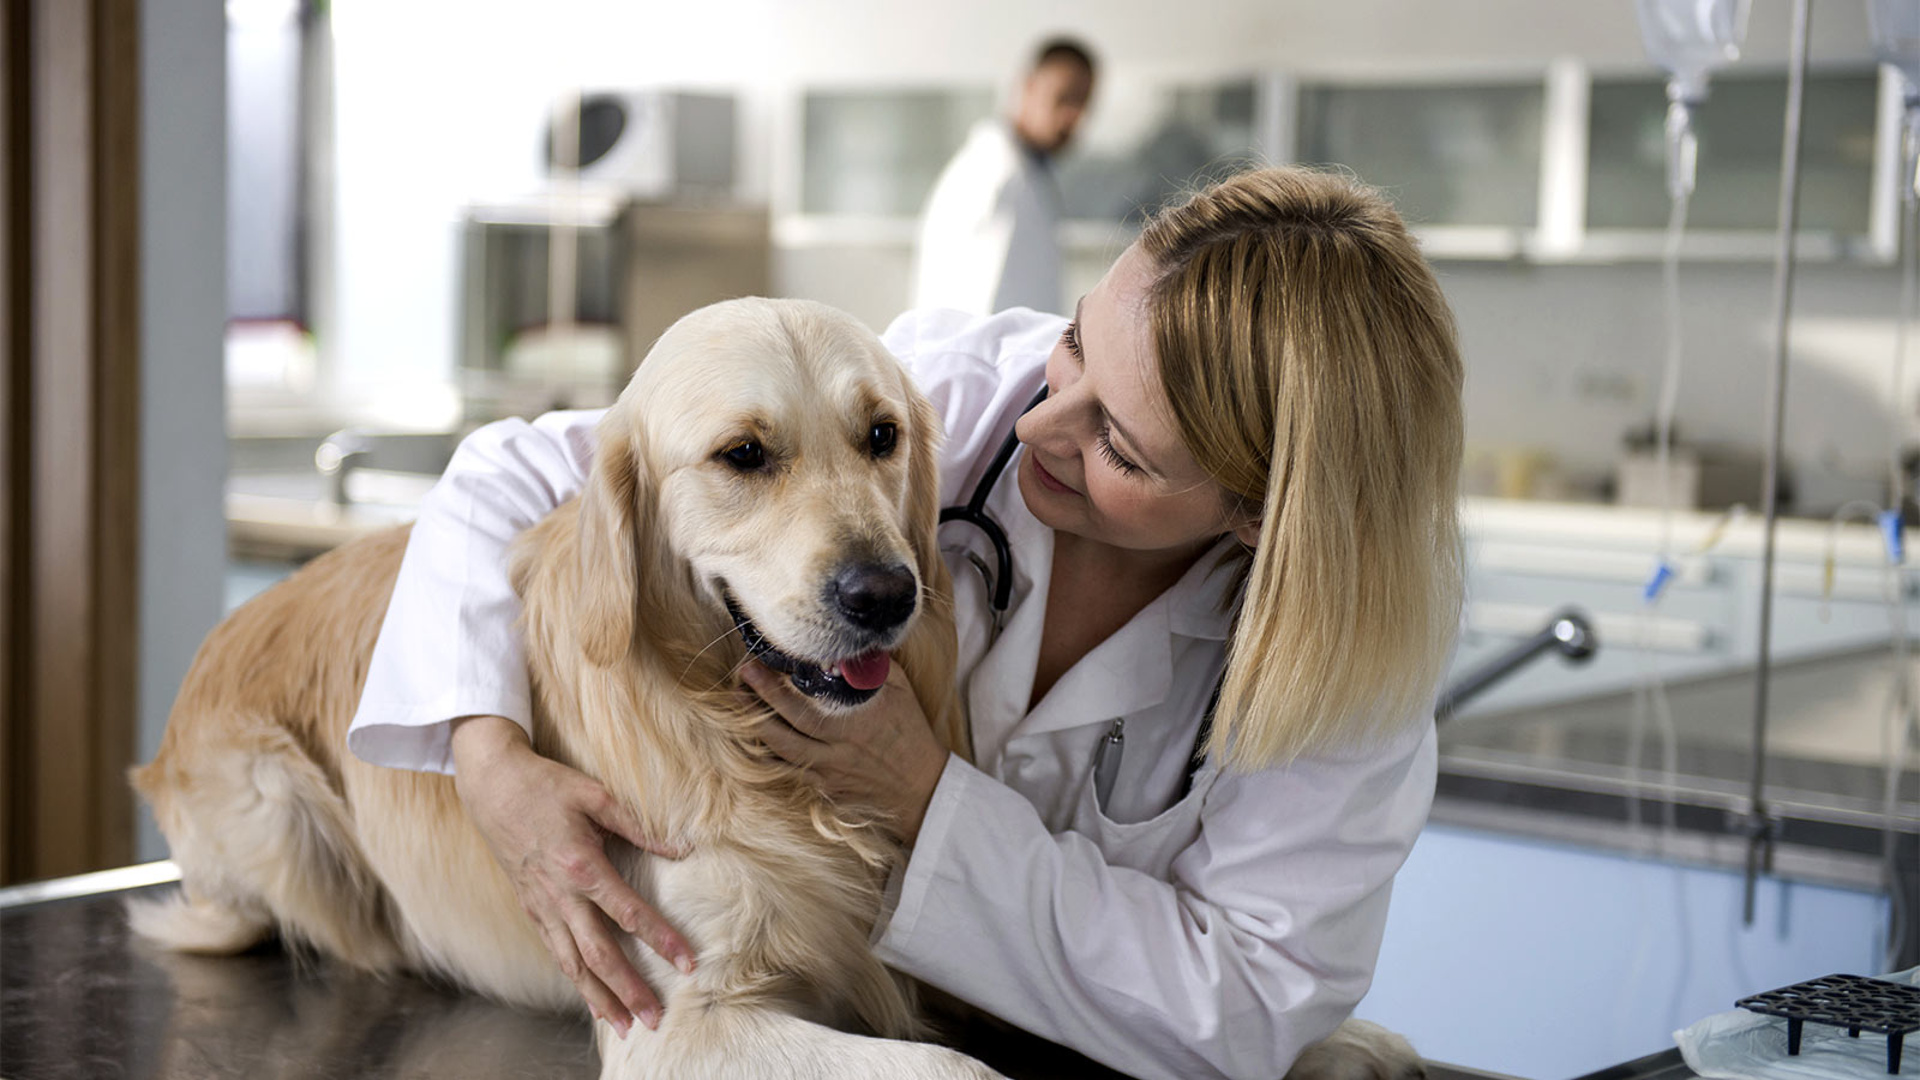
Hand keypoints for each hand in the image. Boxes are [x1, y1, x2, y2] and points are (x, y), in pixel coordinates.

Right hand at [449, 715, 694, 1035]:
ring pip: (572, 964)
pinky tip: (592, 999)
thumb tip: (683, 848)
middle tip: (656, 1018)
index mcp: (581, 865)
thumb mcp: (596, 795)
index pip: (629, 913)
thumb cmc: (547, 785)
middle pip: (599, 954)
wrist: (492, 785)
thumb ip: (640, 826)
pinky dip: (575, 980)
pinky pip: (555, 953)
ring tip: (625, 1026)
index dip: (661, 940)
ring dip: (600, 998)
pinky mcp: (531, 908)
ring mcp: (541, 906)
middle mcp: (559, 895)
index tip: (687, 963)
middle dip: (629, 989)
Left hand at [739, 661, 950, 843]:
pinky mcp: (825, 789)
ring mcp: (828, 772)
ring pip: (781, 750)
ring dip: (756, 725)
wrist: (922, 789)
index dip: (776, 684)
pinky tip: (758, 737)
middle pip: (786, 724)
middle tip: (743, 673)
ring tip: (741, 701)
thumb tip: (844, 647)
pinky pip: (790, 771)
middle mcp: (838, 747)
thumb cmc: (911, 734)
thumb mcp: (900, 692)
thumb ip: (871, 668)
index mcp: (857, 720)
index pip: (805, 701)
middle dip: (759, 697)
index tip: (761, 662)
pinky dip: (770, 754)